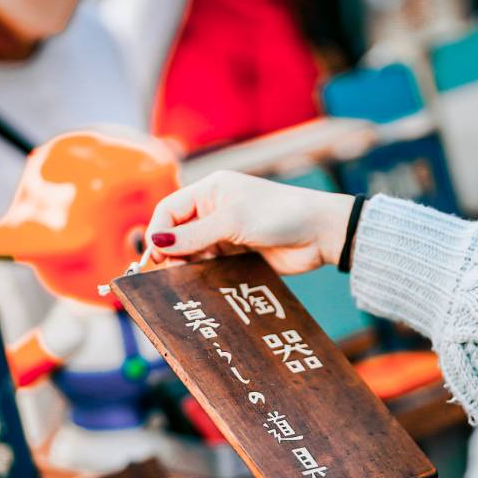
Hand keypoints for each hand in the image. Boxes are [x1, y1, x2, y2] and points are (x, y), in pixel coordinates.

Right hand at [147, 171, 353, 274]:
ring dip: (186, 266)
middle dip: (170, 252)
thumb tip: (156, 243)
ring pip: (193, 252)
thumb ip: (194, 235)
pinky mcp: (239, 254)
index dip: (158, 232)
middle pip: (178, 233)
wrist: (322, 233)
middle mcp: (215, 211)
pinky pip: (211, 265)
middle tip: (165, 274)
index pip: (169, 210)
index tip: (155, 255)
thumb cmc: (281, 214)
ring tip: (182, 281)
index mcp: (211, 191)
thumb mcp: (233, 222)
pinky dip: (202, 275)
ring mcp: (227, 233)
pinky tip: (198, 285)